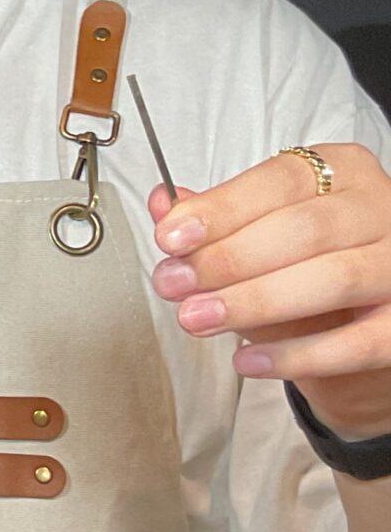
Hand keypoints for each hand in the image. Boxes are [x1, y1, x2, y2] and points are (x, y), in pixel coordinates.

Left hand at [151, 144, 390, 437]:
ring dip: (255, 303)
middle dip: (229, 260)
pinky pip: (358, 343)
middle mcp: (381, 209)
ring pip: (332, 281)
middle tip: (173, 285)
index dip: (222, 209)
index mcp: (344, 171)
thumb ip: (216, 218)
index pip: (280, 180)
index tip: (170, 237)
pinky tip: (247, 361)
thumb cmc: (308, 263)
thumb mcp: (261, 232)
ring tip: (198, 319)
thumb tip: (163, 204)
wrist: (360, 321)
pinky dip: (297, 355)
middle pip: (305, 230)